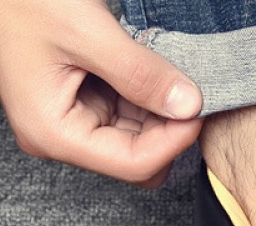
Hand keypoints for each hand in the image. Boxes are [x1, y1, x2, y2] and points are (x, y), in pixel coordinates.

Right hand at [0, 0, 202, 186]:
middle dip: (166, 131)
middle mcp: (58, 137)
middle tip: (193, 89)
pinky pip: (119, 113)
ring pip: (130, 138)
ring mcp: (65, 121)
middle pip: (133, 159)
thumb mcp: (86, 31)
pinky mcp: (72, 101)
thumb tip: (188, 105)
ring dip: (156, 112)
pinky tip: (151, 68)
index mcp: (54, 133)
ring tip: (172, 72)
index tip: (201, 107)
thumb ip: (139, 73)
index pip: (131, 163)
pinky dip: (141, 95)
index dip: (173, 141)